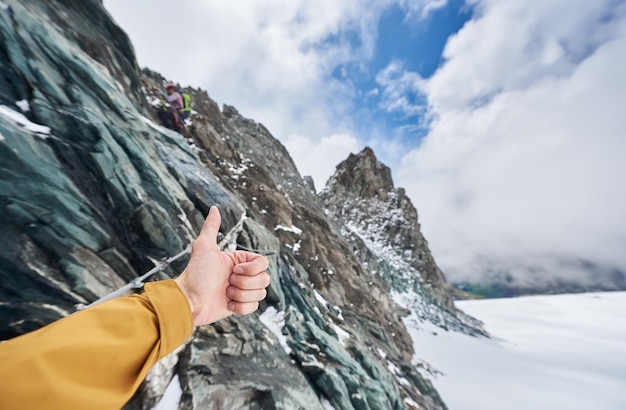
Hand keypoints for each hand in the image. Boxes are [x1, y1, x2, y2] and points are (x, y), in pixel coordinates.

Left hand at [174, 206, 269, 325]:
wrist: (188, 301)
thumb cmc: (195, 274)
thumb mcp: (203, 247)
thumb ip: (211, 227)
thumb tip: (214, 208)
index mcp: (238, 261)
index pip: (263, 262)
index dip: (252, 269)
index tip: (235, 270)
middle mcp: (243, 275)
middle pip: (265, 279)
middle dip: (245, 283)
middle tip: (227, 282)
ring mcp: (242, 291)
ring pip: (261, 293)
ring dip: (242, 295)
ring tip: (226, 293)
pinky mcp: (240, 306)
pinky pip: (254, 307)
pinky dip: (242, 307)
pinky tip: (228, 304)